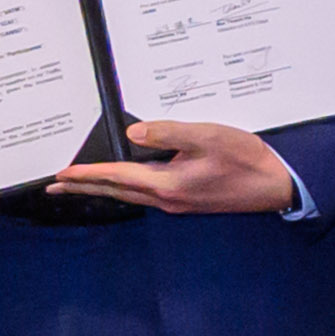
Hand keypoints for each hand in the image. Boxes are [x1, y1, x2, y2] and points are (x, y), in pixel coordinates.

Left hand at [55, 119, 296, 220]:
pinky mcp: (188, 201)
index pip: (116, 178)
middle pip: (116, 193)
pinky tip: (127, 185)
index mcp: (167, 184)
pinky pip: (146, 196)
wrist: (278, 185)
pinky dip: (125, 190)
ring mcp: (178, 203)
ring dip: (103, 190)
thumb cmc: (247, 160)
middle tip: (56, 187)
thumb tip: (133, 136)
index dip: (87, 175)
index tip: (61, 175)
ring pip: (129, 196)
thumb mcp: (209, 137)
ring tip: (83, 185)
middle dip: (85, 189)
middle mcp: (167, 199)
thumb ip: (169, 133)